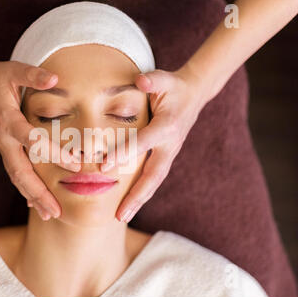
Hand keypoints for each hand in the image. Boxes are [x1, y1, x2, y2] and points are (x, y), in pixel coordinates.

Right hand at [0, 58, 80, 220]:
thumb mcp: (13, 70)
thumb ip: (34, 75)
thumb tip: (56, 78)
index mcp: (8, 120)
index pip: (32, 141)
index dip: (53, 154)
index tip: (75, 166)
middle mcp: (5, 139)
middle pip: (20, 172)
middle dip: (38, 193)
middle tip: (56, 212)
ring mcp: (3, 147)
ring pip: (16, 177)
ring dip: (32, 197)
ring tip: (50, 214)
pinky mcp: (4, 149)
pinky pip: (14, 173)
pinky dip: (25, 190)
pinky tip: (35, 204)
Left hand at [101, 66, 208, 222]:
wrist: (194, 95)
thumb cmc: (173, 86)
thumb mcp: (164, 79)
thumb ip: (152, 80)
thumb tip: (140, 81)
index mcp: (166, 126)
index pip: (142, 143)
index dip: (123, 154)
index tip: (103, 169)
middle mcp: (169, 145)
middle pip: (153, 176)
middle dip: (137, 196)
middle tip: (119, 216)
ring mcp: (170, 153)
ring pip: (154, 181)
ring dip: (139, 200)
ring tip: (121, 217)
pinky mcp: (166, 157)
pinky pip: (154, 177)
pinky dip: (142, 192)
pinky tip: (129, 204)